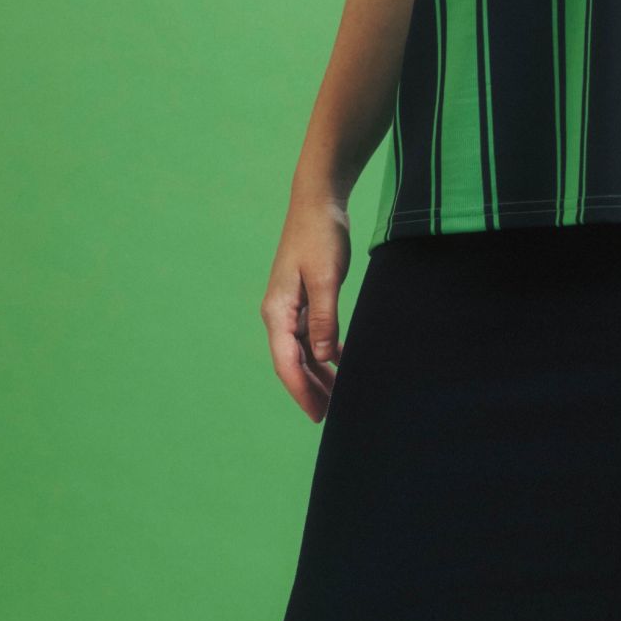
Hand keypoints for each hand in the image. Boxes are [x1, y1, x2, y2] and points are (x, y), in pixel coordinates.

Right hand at [263, 197, 352, 421]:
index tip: (318, 415)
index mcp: (277, 311)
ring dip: (320, 375)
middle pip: (293, 363)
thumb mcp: (324, 278)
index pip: (286, 362)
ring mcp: (291, 308)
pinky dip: (326, 353)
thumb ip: (324, 318)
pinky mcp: (304, 300)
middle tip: (334, 416)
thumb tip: (322, 356)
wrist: (317, 203)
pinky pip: (312, 336)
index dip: (301, 391)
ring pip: (304, 352)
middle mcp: (280, 314)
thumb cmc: (319, 236)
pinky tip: (343, 363)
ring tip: (341, 397)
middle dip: (311, 390)